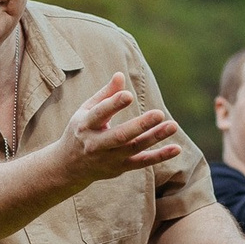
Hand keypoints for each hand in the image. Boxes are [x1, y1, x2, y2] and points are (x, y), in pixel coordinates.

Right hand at [56, 71, 184, 185]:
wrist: (68, 167)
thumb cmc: (80, 131)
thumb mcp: (86, 111)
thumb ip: (105, 95)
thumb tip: (120, 75)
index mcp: (85, 125)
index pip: (100, 114)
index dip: (113, 104)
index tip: (128, 95)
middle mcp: (96, 144)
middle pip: (120, 136)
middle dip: (140, 126)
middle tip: (160, 113)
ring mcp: (109, 158)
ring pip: (134, 148)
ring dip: (155, 137)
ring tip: (173, 125)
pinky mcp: (120, 168)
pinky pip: (142, 162)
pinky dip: (159, 156)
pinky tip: (176, 148)